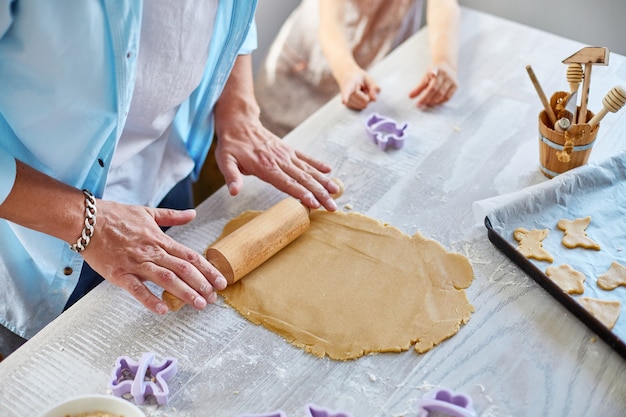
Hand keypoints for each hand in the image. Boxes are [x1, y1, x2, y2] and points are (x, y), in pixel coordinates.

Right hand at [82, 201, 227, 313]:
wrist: (86, 219)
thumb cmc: (116, 215)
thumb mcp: (148, 212)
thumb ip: (172, 216)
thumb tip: (193, 213)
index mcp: (160, 239)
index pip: (190, 256)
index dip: (208, 269)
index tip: (221, 281)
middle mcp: (152, 252)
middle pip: (183, 269)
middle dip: (202, 284)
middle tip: (214, 298)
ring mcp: (136, 263)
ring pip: (166, 279)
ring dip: (185, 293)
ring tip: (199, 305)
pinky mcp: (119, 274)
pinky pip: (137, 289)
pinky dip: (150, 299)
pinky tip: (163, 310)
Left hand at [214, 118, 339, 211]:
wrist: (239, 122)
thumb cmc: (231, 145)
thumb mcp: (225, 160)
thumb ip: (231, 176)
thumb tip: (234, 191)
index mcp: (265, 166)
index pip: (287, 183)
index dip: (302, 194)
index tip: (315, 203)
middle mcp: (280, 161)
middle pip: (303, 179)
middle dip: (320, 193)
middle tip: (333, 206)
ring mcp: (286, 155)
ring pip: (308, 170)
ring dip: (323, 182)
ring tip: (337, 192)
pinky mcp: (288, 150)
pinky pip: (305, 158)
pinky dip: (318, 164)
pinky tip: (330, 172)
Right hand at [339, 69, 380, 109]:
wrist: (346, 76)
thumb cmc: (359, 78)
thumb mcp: (369, 78)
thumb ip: (375, 87)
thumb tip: (374, 100)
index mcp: (350, 83)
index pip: (347, 91)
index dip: (345, 96)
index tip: (344, 101)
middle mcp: (346, 93)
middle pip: (365, 101)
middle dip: (368, 96)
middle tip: (363, 88)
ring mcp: (346, 101)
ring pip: (364, 106)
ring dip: (365, 99)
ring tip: (360, 91)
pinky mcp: (348, 106)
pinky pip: (362, 107)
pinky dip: (362, 102)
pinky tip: (358, 96)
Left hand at [409, 63, 457, 106]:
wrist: (447, 65)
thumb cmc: (433, 72)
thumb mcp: (425, 76)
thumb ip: (418, 87)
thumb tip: (410, 96)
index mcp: (438, 71)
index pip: (431, 86)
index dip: (425, 96)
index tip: (417, 103)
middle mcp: (446, 76)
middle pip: (437, 91)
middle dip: (428, 99)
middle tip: (420, 105)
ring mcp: (452, 81)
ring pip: (443, 95)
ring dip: (434, 101)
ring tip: (426, 103)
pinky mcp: (456, 86)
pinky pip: (448, 97)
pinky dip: (441, 101)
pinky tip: (434, 102)